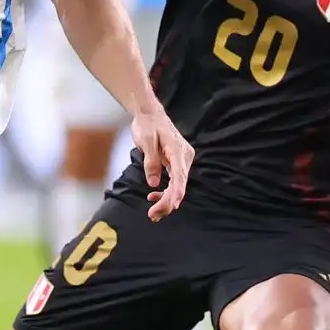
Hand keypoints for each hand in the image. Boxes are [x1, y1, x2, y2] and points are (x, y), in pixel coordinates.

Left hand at [129, 103, 193, 221]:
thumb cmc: (147, 124)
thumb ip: (150, 162)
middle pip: (179, 184)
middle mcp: (184, 157)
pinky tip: (153, 196)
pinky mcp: (176, 163)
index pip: (180, 176)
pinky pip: (174, 180)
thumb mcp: (146, 141)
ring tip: (153, 212)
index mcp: (178, 150)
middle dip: (168, 202)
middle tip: (153, 215)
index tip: (170, 206)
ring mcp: (181, 160)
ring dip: (166, 199)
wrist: (149, 114)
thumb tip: (153, 183)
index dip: (176, 193)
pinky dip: (165, 191)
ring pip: (177, 185)